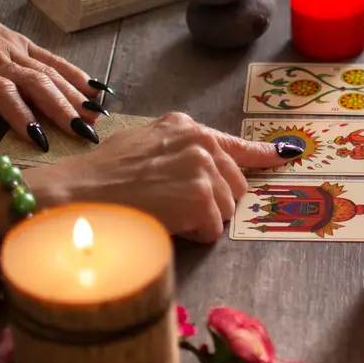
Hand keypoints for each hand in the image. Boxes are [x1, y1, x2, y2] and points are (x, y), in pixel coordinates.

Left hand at [0, 0, 101, 146]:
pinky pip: (52, 59)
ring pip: (49, 73)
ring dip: (75, 96)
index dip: (21, 114)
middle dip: (62, 111)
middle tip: (84, 135)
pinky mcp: (21, 42)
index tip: (40, 138)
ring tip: (97, 119)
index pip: (0, 92)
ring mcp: (12, 48)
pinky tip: (98, 91)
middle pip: (35, 84)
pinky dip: (76, 74)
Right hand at [29, 113, 295, 241]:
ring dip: (199, 221)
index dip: (261, 155)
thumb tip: (206, 165)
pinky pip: (212, 231)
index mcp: (185, 126)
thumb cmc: (101, 178)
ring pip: (225, 211)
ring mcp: (203, 166)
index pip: (235, 144)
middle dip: (210, 205)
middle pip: (234, 186)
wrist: (78, 195)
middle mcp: (200, 141)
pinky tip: (163, 222)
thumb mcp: (143, 145)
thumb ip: (177, 149)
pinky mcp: (202, 195)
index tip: (285, 155)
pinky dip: (191, 236)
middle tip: (171, 207)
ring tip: (161, 211)